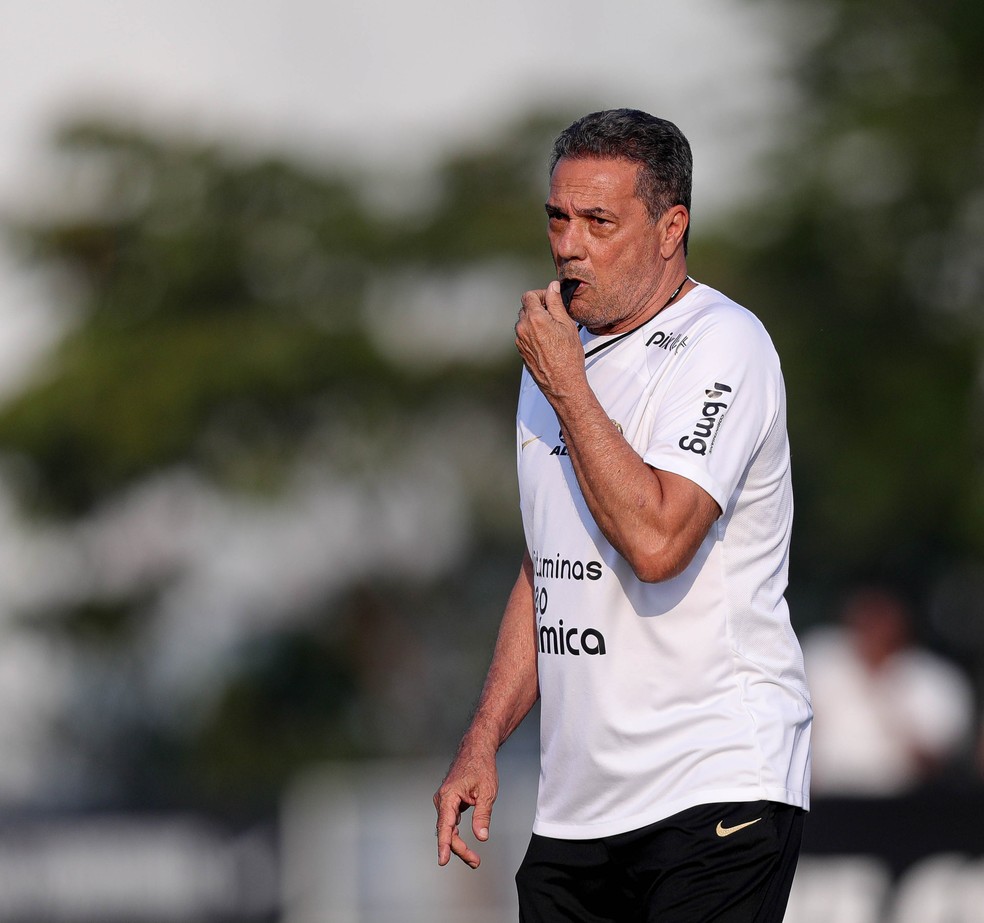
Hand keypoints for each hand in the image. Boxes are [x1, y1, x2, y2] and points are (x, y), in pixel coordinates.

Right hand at [433, 740, 498, 868]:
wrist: (476, 749)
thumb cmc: (481, 766)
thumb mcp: (487, 792)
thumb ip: (482, 816)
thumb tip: (481, 837)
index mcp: (449, 796)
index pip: (445, 826)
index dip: (445, 845)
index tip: (443, 860)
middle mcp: (442, 799)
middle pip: (447, 831)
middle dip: (459, 848)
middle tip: (475, 861)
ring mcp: (444, 801)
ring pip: (448, 828)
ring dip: (458, 843)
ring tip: (473, 858)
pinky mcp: (449, 802)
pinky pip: (450, 822)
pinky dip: (456, 833)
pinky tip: (464, 842)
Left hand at [515, 281, 585, 400]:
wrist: (562, 383)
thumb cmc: (568, 357)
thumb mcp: (567, 324)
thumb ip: (556, 303)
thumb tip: (552, 287)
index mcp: (534, 319)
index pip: (528, 296)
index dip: (540, 294)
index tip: (551, 300)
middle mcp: (522, 329)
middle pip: (525, 308)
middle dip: (538, 308)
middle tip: (554, 315)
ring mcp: (520, 342)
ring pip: (524, 322)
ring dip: (535, 321)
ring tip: (552, 330)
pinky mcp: (521, 351)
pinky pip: (524, 336)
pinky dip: (534, 334)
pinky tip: (548, 342)